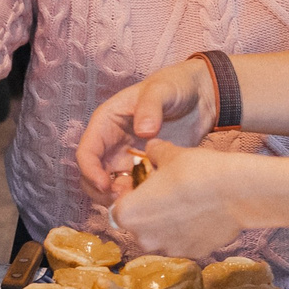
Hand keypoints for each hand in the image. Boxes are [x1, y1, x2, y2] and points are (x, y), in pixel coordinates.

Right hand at [76, 60, 216, 195]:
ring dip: (121, 198)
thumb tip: (142, 132)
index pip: (87, 152)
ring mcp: (128, 159)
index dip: (90, 171)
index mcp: (106, 123)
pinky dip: (141, 197)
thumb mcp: (161, 90)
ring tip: (141, 201)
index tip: (105, 186)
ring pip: (112, 187)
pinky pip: (136, 188)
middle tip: (124, 201)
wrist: (201, 97)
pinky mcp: (146, 169)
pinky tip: (156, 197)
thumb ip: (150, 107)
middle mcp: (112, 144)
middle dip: (102, 192)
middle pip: (93, 175)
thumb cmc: (174, 86)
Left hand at [105, 139, 249, 256]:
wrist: (237, 192)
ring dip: (167, 225)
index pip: (119, 210)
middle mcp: (144, 238)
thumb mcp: (169, 154)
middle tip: (168, 196)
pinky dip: (188, 233)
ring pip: (161, 237)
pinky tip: (202, 216)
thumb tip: (151, 148)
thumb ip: (154, 152)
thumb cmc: (196, 170)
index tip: (146, 189)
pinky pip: (183, 243)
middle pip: (139, 226)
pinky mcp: (193, 254)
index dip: (132, 198)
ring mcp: (169, 249)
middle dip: (149, 214)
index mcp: (129, 214)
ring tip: (187, 205)